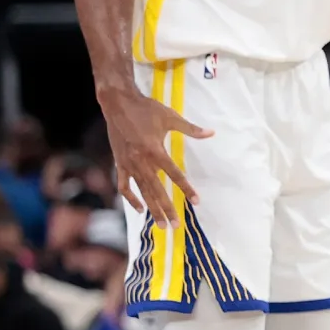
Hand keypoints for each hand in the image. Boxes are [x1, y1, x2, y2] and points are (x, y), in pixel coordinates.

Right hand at [99, 81, 211, 226]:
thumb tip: (211, 133)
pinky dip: (131, 198)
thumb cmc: (146, 109)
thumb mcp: (170, 117)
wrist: (117, 104)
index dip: (186, 189)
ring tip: (160, 224)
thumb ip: (191, 129)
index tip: (196, 201)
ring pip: (142, 191)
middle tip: (175, 226)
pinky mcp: (119, 163)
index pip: (174, 174)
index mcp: (154, 150)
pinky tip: (140, 209)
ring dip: (151, 208)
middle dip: (166, 209)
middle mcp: (141, 161)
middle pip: (156, 190)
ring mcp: (128, 164)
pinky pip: (124, 185)